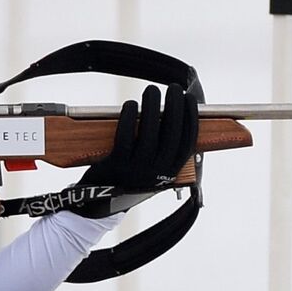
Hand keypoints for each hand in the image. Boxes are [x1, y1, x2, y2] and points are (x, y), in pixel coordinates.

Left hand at [74, 84, 196, 214]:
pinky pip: (125, 137)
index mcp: (171, 173)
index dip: (191, 118)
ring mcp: (136, 171)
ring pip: (149, 133)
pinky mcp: (116, 166)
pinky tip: (132, 105)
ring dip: (152, 107)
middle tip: (174, 88)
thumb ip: (166, 150)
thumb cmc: (131, 178)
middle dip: (175, 107)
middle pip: (172, 134)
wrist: (100, 201)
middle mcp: (157, 173)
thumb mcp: (155, 170)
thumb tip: (176, 116)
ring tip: (152, 91)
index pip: (187, 142)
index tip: (190, 99)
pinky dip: (129, 118)